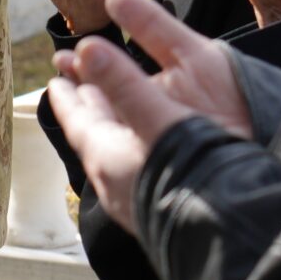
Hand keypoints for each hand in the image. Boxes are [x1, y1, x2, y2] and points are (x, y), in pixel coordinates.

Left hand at [46, 0, 252, 232]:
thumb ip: (123, 83)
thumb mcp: (157, 118)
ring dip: (111, 129)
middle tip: (80, 85)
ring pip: (113, 155)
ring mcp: (133, 202)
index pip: (77, 121)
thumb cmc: (190, 172)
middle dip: (89, 107)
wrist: (224, 232)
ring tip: (113, 112)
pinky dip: (132, 150)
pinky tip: (147, 152)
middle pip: (93, 136)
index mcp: (106, 158)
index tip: (56, 79)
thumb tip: (87, 48)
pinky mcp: (155, 213)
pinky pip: (133, 172)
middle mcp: (113, 183)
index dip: (67, 98)